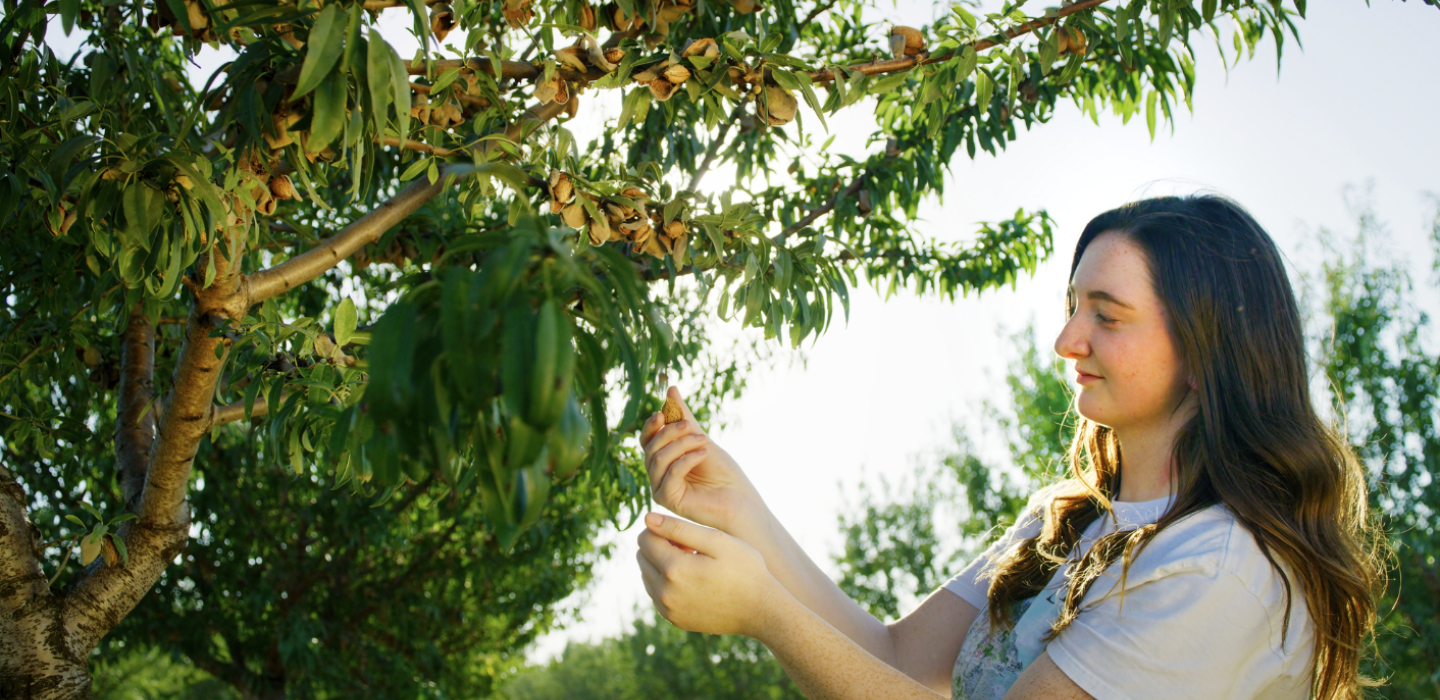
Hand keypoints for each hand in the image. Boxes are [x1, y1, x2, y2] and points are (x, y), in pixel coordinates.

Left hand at [636, 512, 783, 638]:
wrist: (760, 611)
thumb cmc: (744, 570)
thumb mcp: (717, 541)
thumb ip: (679, 527)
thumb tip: (648, 518)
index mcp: (675, 569)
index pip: (645, 538)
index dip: (662, 529)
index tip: (685, 534)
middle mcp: (665, 593)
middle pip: (642, 557)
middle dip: (660, 546)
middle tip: (689, 547)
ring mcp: (668, 610)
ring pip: (647, 575)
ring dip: (662, 564)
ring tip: (692, 563)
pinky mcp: (673, 620)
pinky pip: (656, 594)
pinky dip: (666, 583)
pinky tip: (692, 580)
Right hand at [641, 387, 763, 533]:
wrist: (740, 501)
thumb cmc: (723, 473)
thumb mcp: (701, 439)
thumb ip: (684, 417)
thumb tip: (671, 389)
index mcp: (663, 460)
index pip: (647, 440)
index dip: (651, 426)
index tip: (663, 413)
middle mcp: (658, 475)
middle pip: (650, 448)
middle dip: (670, 433)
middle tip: (691, 426)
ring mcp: (660, 488)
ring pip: (658, 459)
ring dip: (681, 445)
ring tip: (704, 441)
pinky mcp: (668, 500)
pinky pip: (669, 474)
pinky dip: (686, 460)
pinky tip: (704, 453)